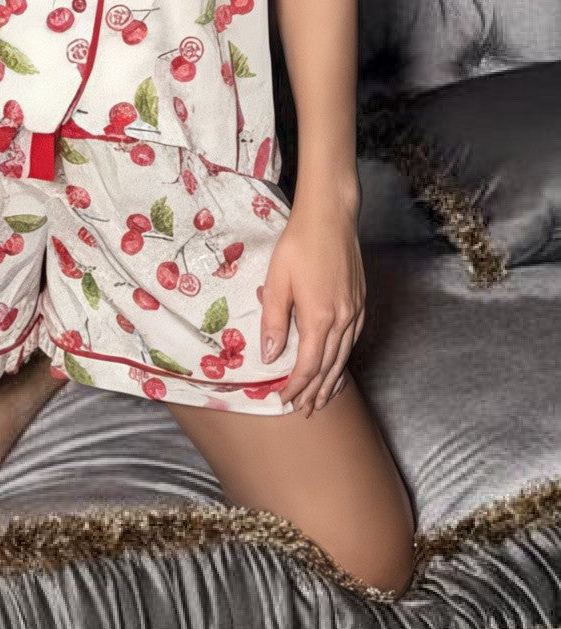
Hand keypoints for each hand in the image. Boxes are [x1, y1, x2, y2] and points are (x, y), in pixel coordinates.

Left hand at [259, 197, 365, 415]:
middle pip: (329, 367)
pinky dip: (343, 361)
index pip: (307, 365)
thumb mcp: (276, 281)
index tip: (284, 400)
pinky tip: (337, 366)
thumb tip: (270, 356)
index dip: (296, 386)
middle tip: (304, 411)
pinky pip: (352, 342)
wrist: (331, 217)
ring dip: (331, 381)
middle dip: (315, 392)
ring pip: (344, 357)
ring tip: (322, 399)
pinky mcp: (360, 302)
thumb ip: (273, 320)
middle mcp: (343, 320)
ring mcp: (355, 312)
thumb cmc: (299, 245)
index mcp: (319, 317)